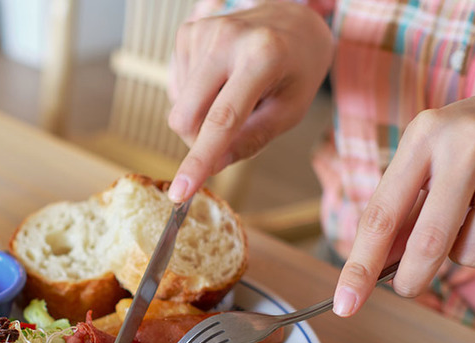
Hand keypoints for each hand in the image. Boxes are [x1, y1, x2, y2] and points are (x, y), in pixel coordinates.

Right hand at [166, 3, 333, 201]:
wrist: (293, 19)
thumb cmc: (297, 68)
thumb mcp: (290, 110)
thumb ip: (253, 140)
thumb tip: (213, 165)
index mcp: (262, 56)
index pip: (222, 119)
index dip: (199, 159)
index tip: (179, 193)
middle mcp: (228, 38)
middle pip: (186, 115)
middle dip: (199, 141)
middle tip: (229, 137)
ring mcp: (203, 31)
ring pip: (180, 106)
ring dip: (203, 115)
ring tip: (236, 93)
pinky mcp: (188, 31)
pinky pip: (178, 88)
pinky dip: (197, 97)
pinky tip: (221, 81)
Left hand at [333, 88, 474, 316]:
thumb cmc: (470, 147)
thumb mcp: (429, 161)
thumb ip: (401, 211)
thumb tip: (374, 267)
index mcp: (424, 134)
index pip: (382, 213)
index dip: (361, 264)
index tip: (345, 304)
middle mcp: (468, 141)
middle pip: (431, 240)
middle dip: (413, 276)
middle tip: (406, 289)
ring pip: (474, 250)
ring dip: (467, 253)